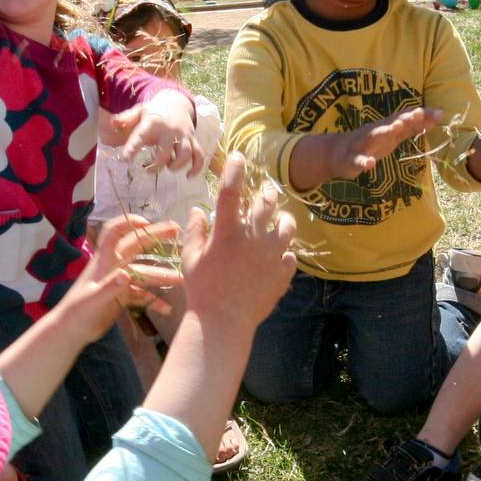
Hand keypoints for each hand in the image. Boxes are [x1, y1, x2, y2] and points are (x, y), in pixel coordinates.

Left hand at [62, 213, 181, 338]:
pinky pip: (142, 295)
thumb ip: (110, 287)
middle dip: (156, 238)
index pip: (114, 233)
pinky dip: (154, 300)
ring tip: (183, 279)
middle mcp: (113, 266)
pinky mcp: (122, 296)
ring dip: (162, 275)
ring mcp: (119, 282)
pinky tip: (167, 309)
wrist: (70, 331)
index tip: (147, 222)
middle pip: (136, 247)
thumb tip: (127, 274)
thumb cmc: (78, 312)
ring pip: (144, 274)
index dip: (129, 223)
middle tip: (178, 232)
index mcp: (104, 261)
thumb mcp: (94, 300)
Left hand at [103, 94, 203, 176]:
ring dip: (177, 165)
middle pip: (165, 151)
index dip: (133, 147)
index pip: (141, 135)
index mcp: (153, 123)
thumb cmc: (154, 113)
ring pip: (185, 154)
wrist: (177, 104)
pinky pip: (198, 156)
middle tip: (148, 169)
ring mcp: (184, 136)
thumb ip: (127, 118)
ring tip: (168, 167)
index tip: (126, 159)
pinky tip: (188, 177)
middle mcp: (170, 130)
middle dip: (157, 164)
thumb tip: (113, 123)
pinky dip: (196, 168)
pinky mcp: (193, 141)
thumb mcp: (139, 111)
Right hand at [181, 155, 296, 324]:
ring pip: (286, 226)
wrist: (223, 322)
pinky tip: (279, 256)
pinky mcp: (282, 273)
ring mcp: (271, 255)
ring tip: (280, 220)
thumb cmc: (201, 290)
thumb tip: (197, 211)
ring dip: (283, 219)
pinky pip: (291, 256)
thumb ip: (195, 232)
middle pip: (265, 203)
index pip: (231, 192)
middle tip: (265, 192)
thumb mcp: (190, 258)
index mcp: (227, 232)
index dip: (235, 170)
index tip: (238, 157)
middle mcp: (253, 238)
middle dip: (266, 192)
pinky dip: (285, 254)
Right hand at [327, 106, 441, 179]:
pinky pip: (357, 160)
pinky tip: (369, 164)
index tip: (440, 113)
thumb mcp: (393, 135)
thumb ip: (413, 127)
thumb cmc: (370, 143)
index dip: (423, 116)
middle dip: (405, 118)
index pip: (407, 118)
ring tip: (394, 129)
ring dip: (384, 132)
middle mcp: (375, 131)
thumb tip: (437, 116)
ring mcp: (362, 144)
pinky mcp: (351, 159)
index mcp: (387, 126)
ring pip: (373, 136)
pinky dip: (363, 162)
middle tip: (418, 114)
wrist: (336, 153)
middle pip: (391, 123)